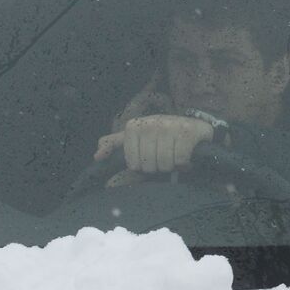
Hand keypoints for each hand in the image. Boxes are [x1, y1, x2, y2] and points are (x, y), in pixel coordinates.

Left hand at [93, 114, 215, 173]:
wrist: (193, 126)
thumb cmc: (161, 136)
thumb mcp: (136, 138)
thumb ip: (115, 145)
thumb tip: (97, 156)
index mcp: (134, 126)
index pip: (133, 164)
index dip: (143, 166)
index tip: (150, 157)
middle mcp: (151, 123)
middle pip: (149, 165)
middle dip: (159, 166)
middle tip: (164, 157)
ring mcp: (170, 126)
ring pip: (165, 163)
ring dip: (172, 165)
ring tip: (175, 156)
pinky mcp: (187, 131)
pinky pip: (180, 160)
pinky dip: (185, 163)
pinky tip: (186, 157)